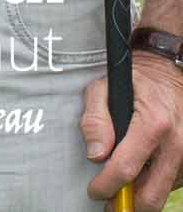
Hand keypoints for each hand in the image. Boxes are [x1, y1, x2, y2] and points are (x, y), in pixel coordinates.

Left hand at [81, 50, 182, 209]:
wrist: (168, 71)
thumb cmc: (134, 80)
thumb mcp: (104, 88)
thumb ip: (95, 120)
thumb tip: (95, 154)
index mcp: (153, 123)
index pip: (126, 168)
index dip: (106, 185)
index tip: (95, 191)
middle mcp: (177, 141)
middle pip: (152, 193)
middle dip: (128, 204)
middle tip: (110, 201)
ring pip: (165, 191)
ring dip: (143, 193)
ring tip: (124, 184)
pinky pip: (175, 182)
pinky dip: (157, 182)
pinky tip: (144, 171)